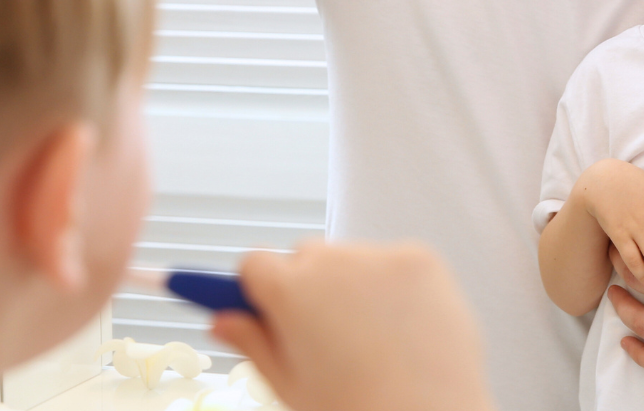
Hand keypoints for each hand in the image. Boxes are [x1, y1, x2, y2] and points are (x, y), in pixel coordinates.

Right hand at [211, 241, 495, 410]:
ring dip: (353, 286)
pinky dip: (394, 287)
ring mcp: (379, 257)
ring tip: (373, 343)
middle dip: (307, 287)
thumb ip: (253, 345)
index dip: (257, 289)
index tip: (258, 300)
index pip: (252, 263)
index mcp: (290, 291)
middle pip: (304, 257)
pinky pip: (393, 262)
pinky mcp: (420, 258)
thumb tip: (223, 322)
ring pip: (351, 259)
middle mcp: (332, 263)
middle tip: (324, 337)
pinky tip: (401, 330)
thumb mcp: (291, 386)